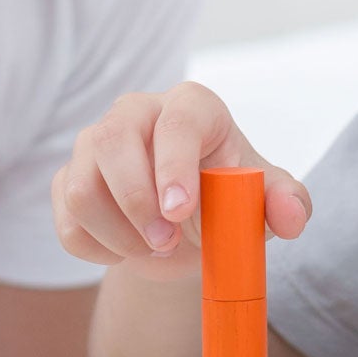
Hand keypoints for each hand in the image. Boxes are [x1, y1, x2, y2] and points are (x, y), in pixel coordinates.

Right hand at [52, 82, 310, 283]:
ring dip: (117, 233)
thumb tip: (291, 216)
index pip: (175, 123)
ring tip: (153, 247)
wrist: (189, 226)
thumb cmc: (229, 199)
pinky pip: (67, 219)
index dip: (173, 166)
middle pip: (111, 142)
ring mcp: (94, 143)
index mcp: (191, 106)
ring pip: (81, 186)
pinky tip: (126, 250)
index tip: (180, 213)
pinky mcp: (69, 178)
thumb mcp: (265, 201)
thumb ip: (287, 204)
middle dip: (136, 202)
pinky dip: (96, 249)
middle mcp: (136, 113)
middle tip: (167, 242)